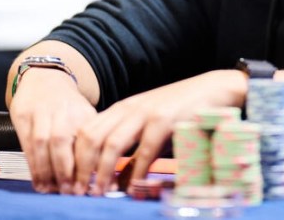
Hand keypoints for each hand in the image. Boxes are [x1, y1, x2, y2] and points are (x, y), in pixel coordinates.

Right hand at [8, 69, 97, 194]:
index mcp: (84, 112)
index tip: (86, 185)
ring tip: (49, 189)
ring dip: (45, 169)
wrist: (44, 76)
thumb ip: (90, 141)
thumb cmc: (67, 105)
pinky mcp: (23, 114)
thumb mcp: (85, 115)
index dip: (86, 164)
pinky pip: (25, 142)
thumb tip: (98, 173)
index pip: (87, 140)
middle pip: (62, 140)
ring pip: (41, 142)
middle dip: (64, 169)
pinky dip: (32, 163)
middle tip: (67, 191)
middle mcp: (63, 110)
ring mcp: (41, 111)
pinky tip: (36, 178)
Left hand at [73, 70, 246, 195]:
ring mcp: (146, 114)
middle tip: (77, 191)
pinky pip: (143, 151)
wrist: (213, 90)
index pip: (85, 131)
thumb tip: (116, 183)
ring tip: (98, 192)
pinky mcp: (165, 122)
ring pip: (111, 144)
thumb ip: (132, 153)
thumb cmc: (182, 113)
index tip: (70, 182)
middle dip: (81, 167)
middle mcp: (129, 109)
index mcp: (122, 109)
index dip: (73, 158)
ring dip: (101, 172)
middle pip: (91, 137)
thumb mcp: (151, 130)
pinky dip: (135, 173)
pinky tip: (132, 188)